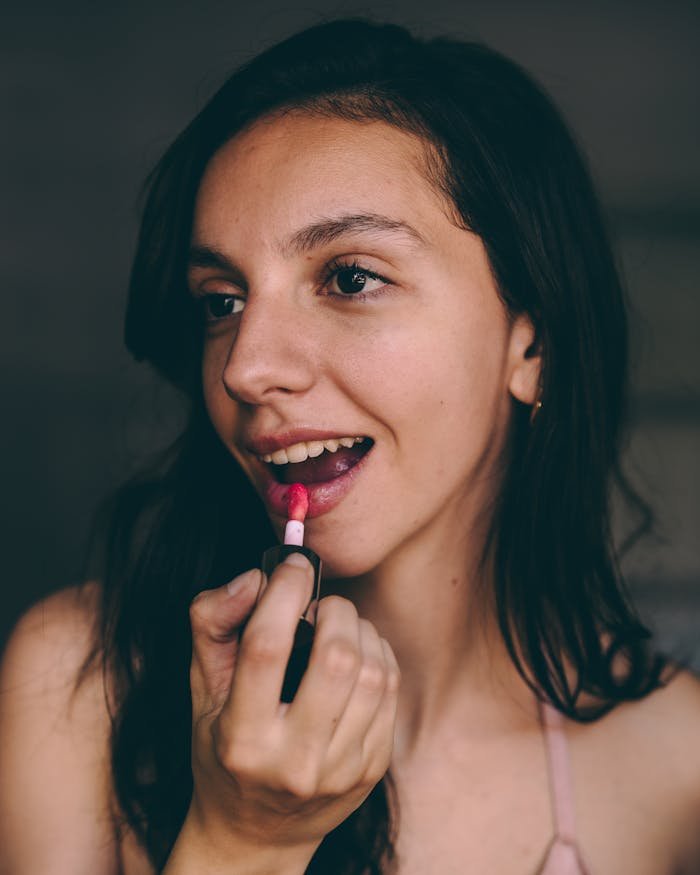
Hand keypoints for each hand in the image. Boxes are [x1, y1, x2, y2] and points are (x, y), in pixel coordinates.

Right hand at [185, 553, 400, 859]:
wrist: (255, 834)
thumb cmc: (222, 749)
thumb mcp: (201, 690)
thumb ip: (213, 622)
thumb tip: (257, 577)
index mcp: (242, 739)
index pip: (267, 647)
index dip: (284, 592)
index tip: (292, 566)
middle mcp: (294, 761)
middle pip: (336, 658)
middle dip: (335, 609)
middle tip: (321, 603)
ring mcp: (340, 771)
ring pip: (372, 671)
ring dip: (361, 630)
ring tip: (340, 627)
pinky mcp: (372, 770)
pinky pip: (390, 691)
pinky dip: (378, 656)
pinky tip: (357, 655)